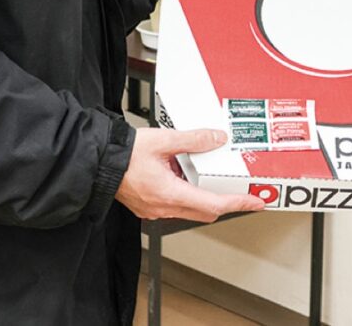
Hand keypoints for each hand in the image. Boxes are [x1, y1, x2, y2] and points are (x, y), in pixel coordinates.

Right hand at [115, 127, 265, 221]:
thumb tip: (216, 139)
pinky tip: (182, 173)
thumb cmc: (124, 154)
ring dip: (202, 195)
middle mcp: (163, 207)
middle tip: (239, 191)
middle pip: (205, 211)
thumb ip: (193, 139)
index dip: (238, 203)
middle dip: (224, 202)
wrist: (97, 162)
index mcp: (170, 193)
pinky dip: (185, 192)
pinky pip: (174, 204)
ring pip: (189, 209)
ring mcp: (154, 209)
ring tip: (207, 173)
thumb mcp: (163, 139)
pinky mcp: (148, 205)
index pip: (214, 204)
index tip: (254, 202)